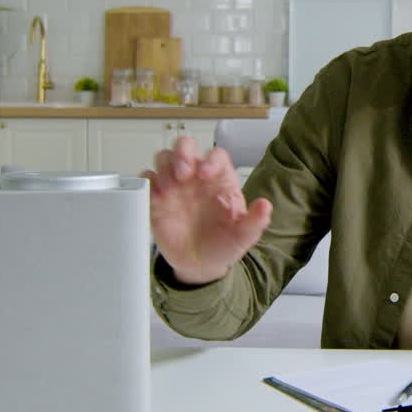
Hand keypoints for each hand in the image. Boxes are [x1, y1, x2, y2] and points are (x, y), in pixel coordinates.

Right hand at [142, 135, 271, 285]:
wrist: (200, 265)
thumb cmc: (223, 245)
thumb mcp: (243, 236)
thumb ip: (255, 221)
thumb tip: (265, 206)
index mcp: (219, 180)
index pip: (216, 155)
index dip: (210, 159)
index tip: (205, 174)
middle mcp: (195, 178)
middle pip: (185, 146)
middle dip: (181, 153)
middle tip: (182, 173)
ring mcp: (174, 186)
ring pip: (163, 158)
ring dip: (164, 168)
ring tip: (169, 190)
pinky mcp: (156, 199)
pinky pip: (146, 180)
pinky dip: (147, 184)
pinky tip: (155, 199)